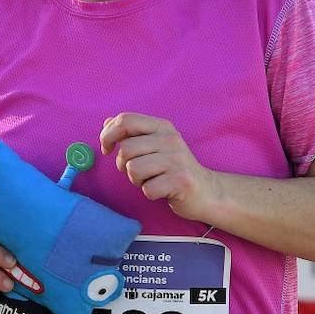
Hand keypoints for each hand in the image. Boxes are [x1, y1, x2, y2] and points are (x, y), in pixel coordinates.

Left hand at [99, 113, 219, 221]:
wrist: (207, 191)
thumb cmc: (174, 169)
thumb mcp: (155, 144)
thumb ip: (133, 132)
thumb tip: (107, 123)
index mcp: (162, 126)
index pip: (125, 120)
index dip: (108, 135)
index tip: (107, 149)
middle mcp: (170, 139)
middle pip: (125, 149)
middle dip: (123, 165)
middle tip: (139, 171)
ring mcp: (177, 159)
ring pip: (133, 169)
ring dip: (137, 180)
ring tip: (152, 180)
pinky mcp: (181, 181)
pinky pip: (147, 189)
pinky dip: (150, 193)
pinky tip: (162, 190)